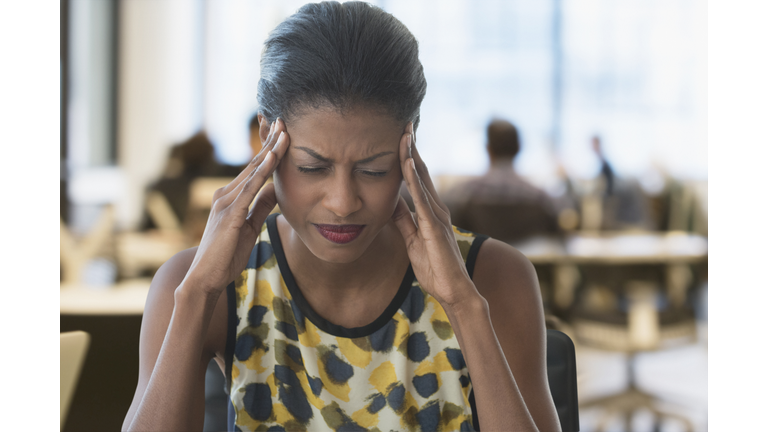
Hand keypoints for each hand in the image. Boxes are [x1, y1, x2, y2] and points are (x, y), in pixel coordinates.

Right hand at [181, 119, 289, 296]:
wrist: (205, 279)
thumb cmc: (225, 256)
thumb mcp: (250, 227)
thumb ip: (260, 207)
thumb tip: (275, 190)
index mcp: (231, 198)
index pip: (254, 168)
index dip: (268, 150)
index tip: (282, 132)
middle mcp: (226, 194)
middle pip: (253, 163)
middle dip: (269, 141)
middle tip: (284, 119)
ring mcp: (226, 202)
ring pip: (252, 171)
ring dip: (270, 150)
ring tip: (284, 131)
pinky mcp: (229, 214)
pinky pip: (249, 188)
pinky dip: (262, 171)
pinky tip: (273, 157)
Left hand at [391, 124, 478, 306]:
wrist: (453, 291)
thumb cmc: (435, 268)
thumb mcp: (412, 240)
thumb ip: (404, 220)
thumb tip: (391, 202)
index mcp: (431, 211)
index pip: (417, 178)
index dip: (408, 157)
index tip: (399, 137)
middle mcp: (437, 208)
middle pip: (421, 171)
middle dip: (412, 147)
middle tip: (404, 123)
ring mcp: (438, 215)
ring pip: (422, 179)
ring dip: (412, 155)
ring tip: (404, 133)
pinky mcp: (435, 226)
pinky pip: (422, 198)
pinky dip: (413, 179)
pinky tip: (406, 163)